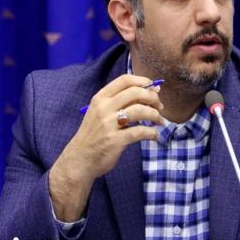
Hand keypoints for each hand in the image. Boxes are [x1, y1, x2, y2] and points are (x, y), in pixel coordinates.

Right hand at [49, 74, 163, 220]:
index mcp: (100, 98)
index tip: (154, 89)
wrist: (80, 159)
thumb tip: (151, 91)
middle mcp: (104, 108)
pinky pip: (140, 132)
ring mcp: (109, 124)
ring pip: (140, 110)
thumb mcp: (101, 113)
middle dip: (153, 98)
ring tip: (160, 121)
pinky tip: (154, 135)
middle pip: (135, 92)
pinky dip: (152, 133)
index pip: (125, 80)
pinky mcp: (116, 140)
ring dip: (155, 115)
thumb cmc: (94, 134)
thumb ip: (121, 102)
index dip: (143, 81)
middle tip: (159, 106)